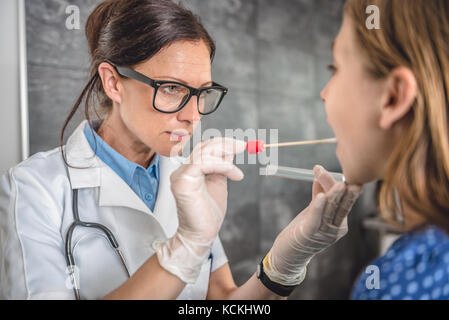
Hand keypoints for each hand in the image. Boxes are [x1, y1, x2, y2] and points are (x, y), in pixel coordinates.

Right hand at [153, 137, 245, 282]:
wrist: (201, 234)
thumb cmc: (208, 215)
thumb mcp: (218, 184)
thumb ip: (222, 167)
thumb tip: (229, 151)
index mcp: (189, 171)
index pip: (204, 149)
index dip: (222, 143)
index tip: (240, 145)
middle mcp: (182, 171)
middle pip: (203, 147)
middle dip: (225, 144)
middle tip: (242, 146)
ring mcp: (180, 175)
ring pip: (204, 153)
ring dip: (225, 156)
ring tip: (237, 172)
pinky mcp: (182, 181)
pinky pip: (203, 163)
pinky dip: (221, 165)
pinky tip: (233, 173)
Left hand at [264, 165, 362, 285]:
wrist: (288, 255)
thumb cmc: (302, 232)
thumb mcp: (313, 212)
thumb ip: (319, 196)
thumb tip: (320, 176)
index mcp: (340, 222)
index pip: (345, 200)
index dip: (341, 185)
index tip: (333, 171)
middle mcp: (336, 228)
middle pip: (340, 203)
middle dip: (337, 186)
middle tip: (336, 172)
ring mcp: (324, 233)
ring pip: (330, 208)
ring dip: (330, 192)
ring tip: (332, 180)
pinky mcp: (309, 234)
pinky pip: (316, 218)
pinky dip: (319, 206)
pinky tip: (321, 196)